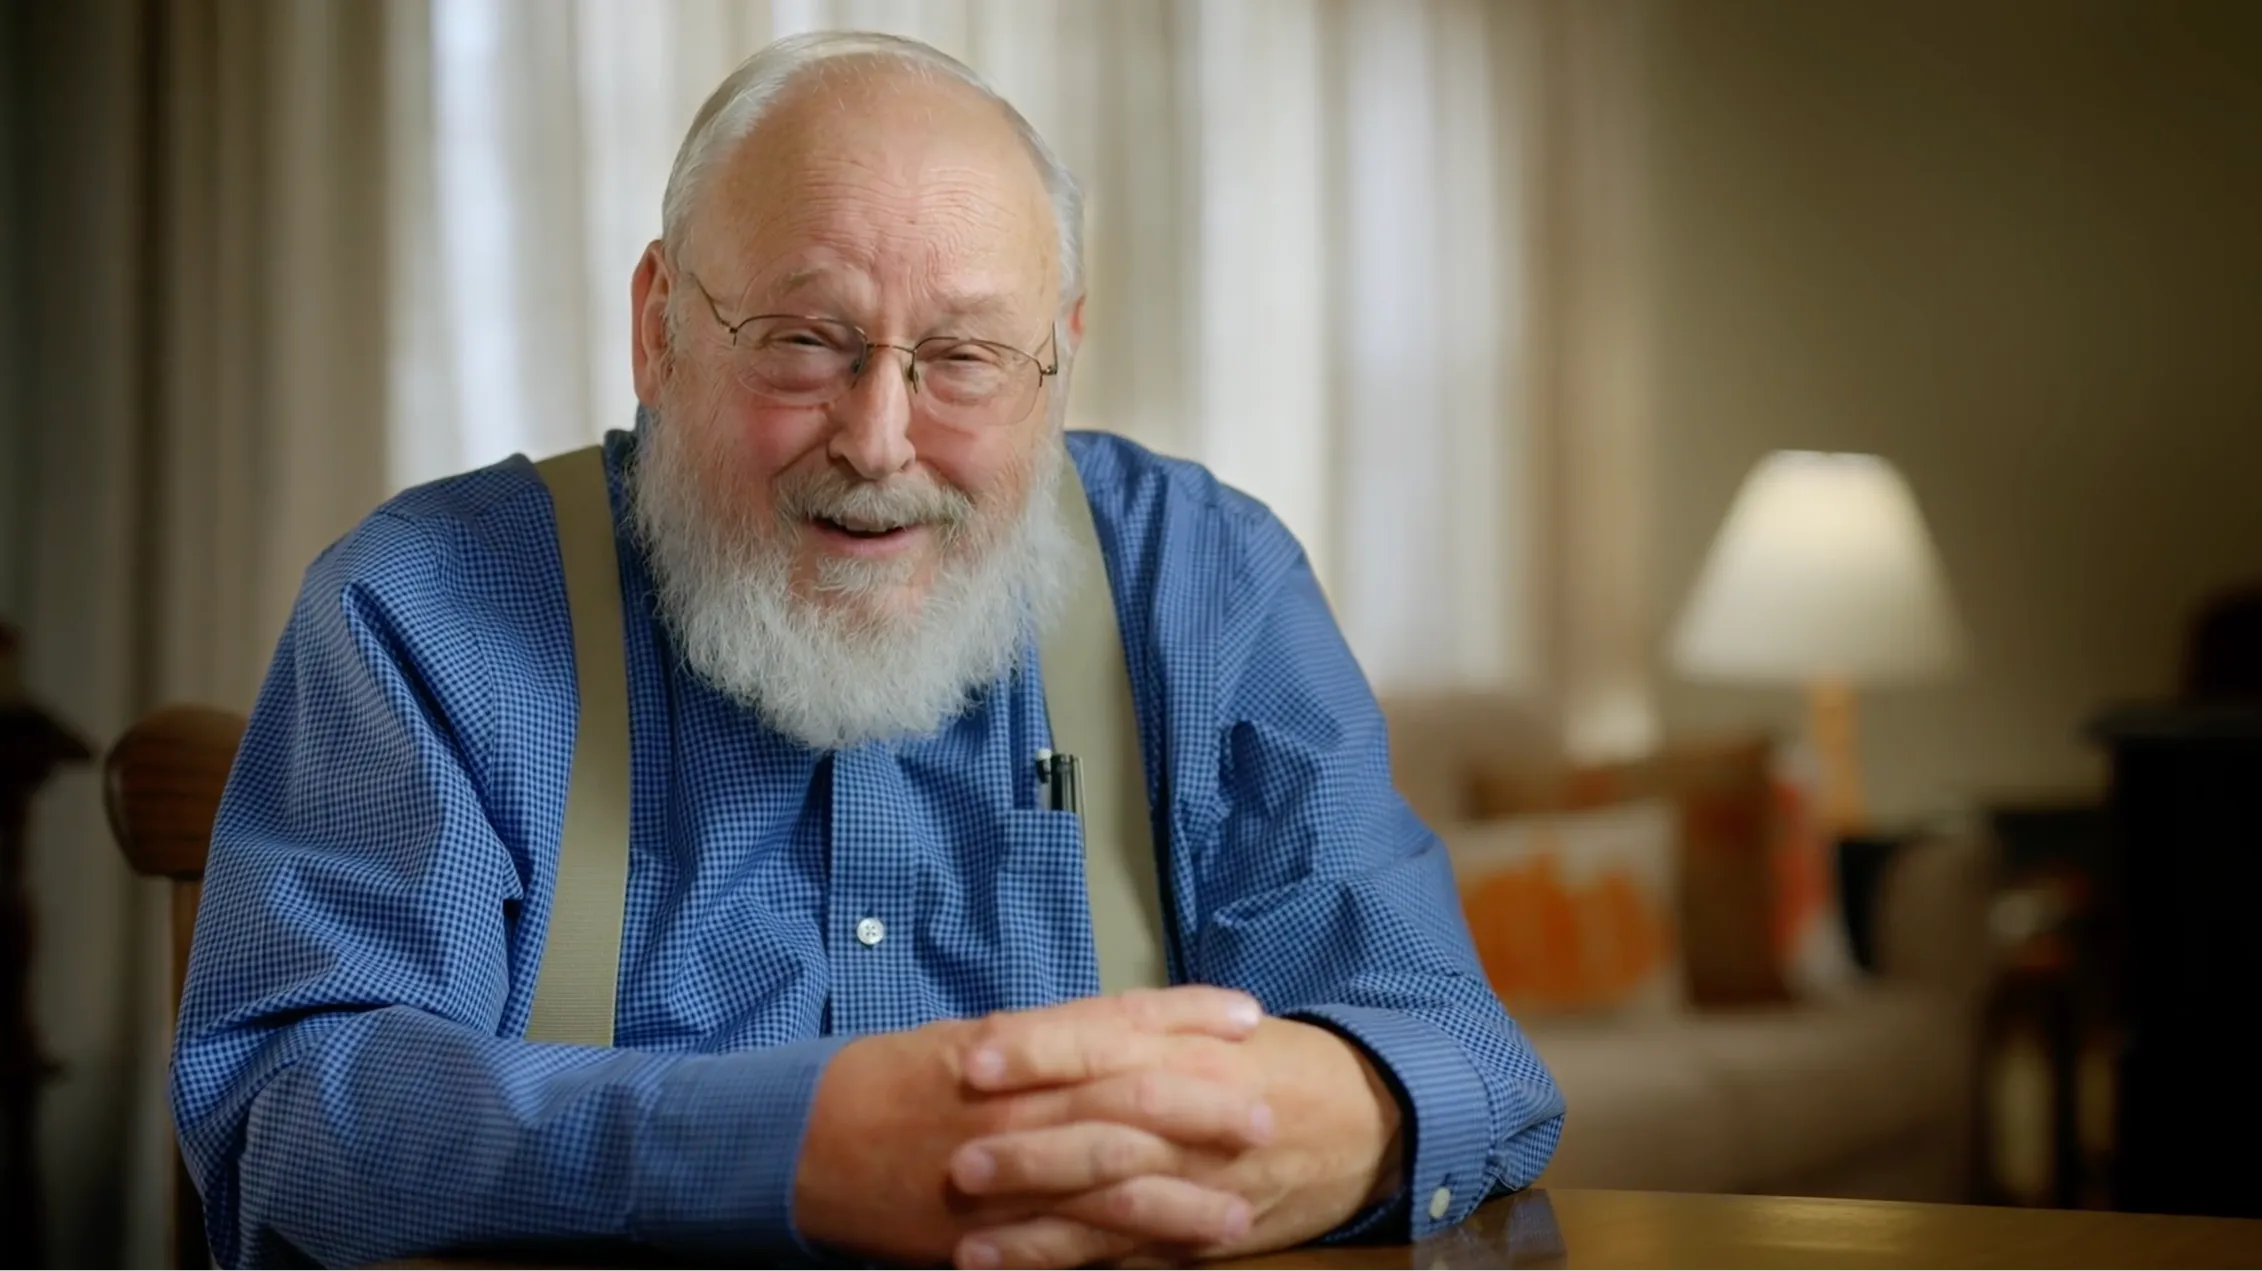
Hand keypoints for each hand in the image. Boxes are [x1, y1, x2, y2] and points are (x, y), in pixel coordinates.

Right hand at [792, 988, 1267, 1262]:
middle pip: (1133, 1098)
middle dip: (1206, 1106)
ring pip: (1114, 1181)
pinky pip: (1071, 1243)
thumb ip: (1045, 1045)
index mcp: (1017, 1044)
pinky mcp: (993, 1230)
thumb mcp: (968, 1041)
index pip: (1120, 1020)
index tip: (1246, 1016)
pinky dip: (1124, 1250)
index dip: (1187, 1016)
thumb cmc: (888, 1082)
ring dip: (1184, 1197)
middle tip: (1266, 1114)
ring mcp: (1009, 1170)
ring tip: (1241, 1208)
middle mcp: (1020, 1101)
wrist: (804, 1141)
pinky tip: (1169, 1256)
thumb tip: (1115, 1039)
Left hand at [949, 1017, 1405, 1270]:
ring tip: (968, 1245)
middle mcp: (1196, 1120)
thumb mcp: (1215, 1028)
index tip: (974, 1058)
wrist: (1372, 1123)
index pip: (1108, 1042)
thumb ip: (1136, 1029)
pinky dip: (1069, 1266)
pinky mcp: (1202, 1239)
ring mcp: (1200, 1187)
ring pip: (1115, 1210)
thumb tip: (1034, 1028)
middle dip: (1032, 1151)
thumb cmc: (1278, 1064)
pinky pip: (1131, 1258)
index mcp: (1194, 1052)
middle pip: (1107, 1131)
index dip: (1041, 1050)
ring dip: (1039, 1231)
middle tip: (958, 1160)